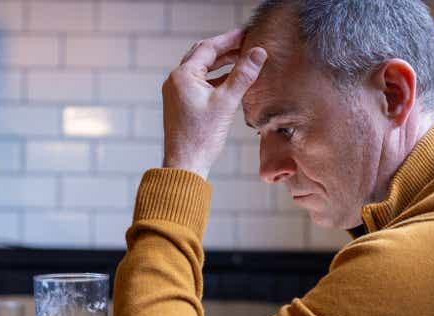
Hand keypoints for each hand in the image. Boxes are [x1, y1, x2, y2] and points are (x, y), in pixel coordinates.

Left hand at [162, 29, 266, 179]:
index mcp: (183, 76)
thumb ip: (243, 75)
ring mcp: (176, 93)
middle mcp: (175, 81)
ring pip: (201, 70)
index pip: (208, 48)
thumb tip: (258, 53)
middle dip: (225, 48)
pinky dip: (215, 79)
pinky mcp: (181, 104)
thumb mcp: (226, 103)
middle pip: (202, 56)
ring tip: (242, 59)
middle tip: (246, 43)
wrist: (185, 164)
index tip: (247, 33)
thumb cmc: (201, 137)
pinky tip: (231, 81)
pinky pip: (199, 84)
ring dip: (221, 64)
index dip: (230, 39)